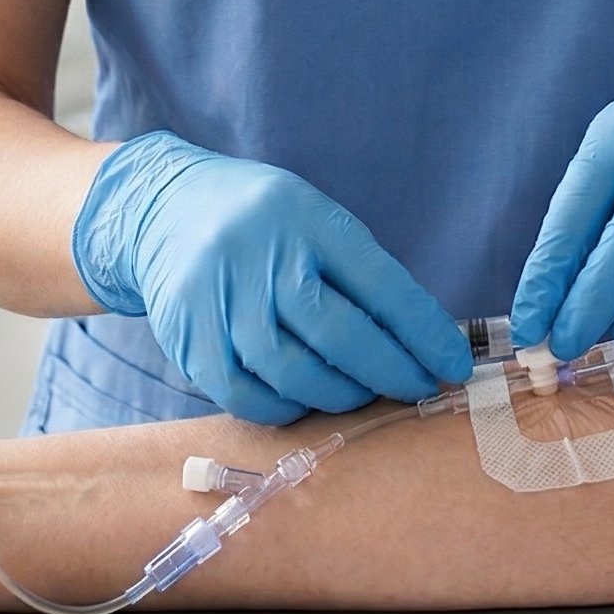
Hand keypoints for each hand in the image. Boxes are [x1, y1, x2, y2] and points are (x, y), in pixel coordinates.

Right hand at [73, 134, 474, 425]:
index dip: (423, 332)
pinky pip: (242, 392)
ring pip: (291, 370)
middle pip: (337, 332)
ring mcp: (219, 295)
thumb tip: (418, 341)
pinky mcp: (187, 333)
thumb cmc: (260, 220)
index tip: (453, 365)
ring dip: (337, 395)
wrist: (161, 206)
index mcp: (307, 217)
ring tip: (358, 393)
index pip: (380, 283)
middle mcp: (262, 253)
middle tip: (415, 389)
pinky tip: (301, 400)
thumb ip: (356, 273)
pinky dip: (282, 408)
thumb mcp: (312, 218)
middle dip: (388, 371)